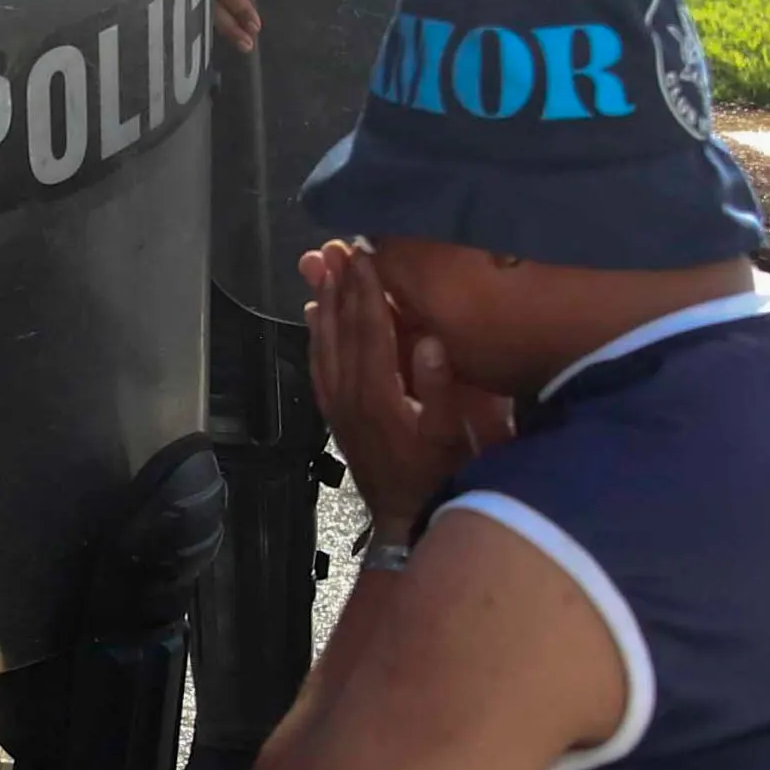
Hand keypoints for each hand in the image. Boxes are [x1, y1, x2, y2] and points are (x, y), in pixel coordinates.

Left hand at [301, 239, 508, 539]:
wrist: (406, 522)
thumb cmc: (441, 478)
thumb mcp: (452, 438)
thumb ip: (440, 389)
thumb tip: (427, 340)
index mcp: (379, 395)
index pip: (370, 330)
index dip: (367, 289)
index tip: (365, 253)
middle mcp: (350, 396)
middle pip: (340, 330)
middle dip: (339, 286)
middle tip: (334, 247)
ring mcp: (338, 408)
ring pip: (324, 344)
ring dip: (324, 303)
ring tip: (321, 267)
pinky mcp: (336, 417)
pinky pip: (319, 367)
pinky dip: (316, 337)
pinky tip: (316, 316)